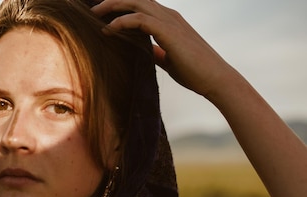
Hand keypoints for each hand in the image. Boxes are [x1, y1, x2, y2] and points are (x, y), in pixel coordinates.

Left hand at [92, 0, 234, 99]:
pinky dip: (122, 22)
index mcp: (168, 20)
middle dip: (112, 1)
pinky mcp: (169, 32)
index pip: (141, 4)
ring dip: (113, 6)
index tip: (101, 14)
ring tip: (94, 16)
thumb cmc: (194, 72)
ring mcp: (169, 21)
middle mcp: (169, 15)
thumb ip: (156, 52)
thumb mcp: (169, 59)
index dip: (121, 5)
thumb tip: (145, 52)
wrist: (215, 79)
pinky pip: (139, 19)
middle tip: (92, 11)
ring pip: (136, 2)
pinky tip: (108, 30)